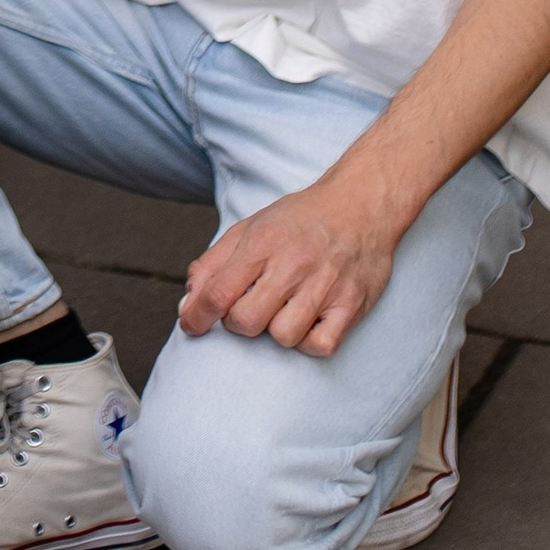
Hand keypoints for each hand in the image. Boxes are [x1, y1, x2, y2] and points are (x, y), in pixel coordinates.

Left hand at [177, 165, 409, 358]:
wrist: (361, 203)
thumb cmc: (300, 220)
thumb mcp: (250, 227)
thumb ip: (214, 264)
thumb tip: (189, 304)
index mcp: (262, 241)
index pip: (218, 293)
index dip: (197, 317)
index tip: (192, 325)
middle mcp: (293, 263)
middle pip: (246, 321)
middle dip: (237, 323)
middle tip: (249, 308)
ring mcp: (325, 285)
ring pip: (283, 337)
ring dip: (276, 331)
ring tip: (283, 311)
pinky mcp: (352, 304)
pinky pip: (321, 346)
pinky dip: (309, 343)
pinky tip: (308, 323)